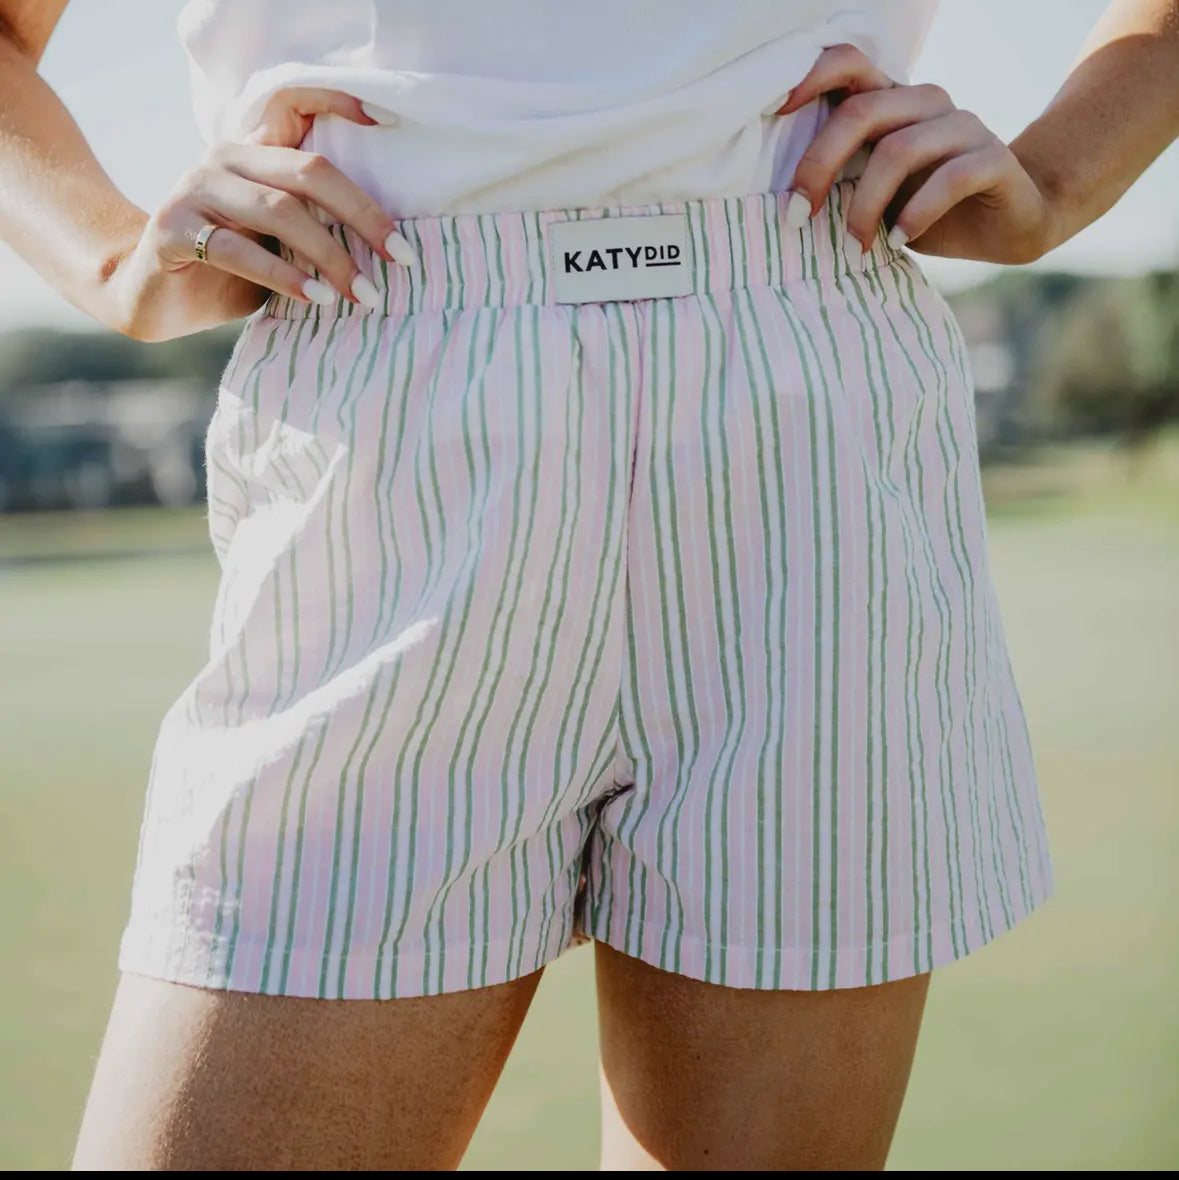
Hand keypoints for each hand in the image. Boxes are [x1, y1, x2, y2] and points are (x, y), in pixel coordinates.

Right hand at [107, 88, 414, 340]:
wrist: (155, 298)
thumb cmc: (232, 272)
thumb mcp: (282, 244)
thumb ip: (316, 227)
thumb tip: (390, 244)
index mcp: (254, 153)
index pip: (295, 104)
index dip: (339, 101)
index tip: (389, 122)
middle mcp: (225, 158)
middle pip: (310, 171)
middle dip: (365, 217)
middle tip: (402, 258)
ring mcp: (196, 189)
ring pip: (281, 212)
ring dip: (332, 257)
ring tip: (364, 294)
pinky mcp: (175, 229)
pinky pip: (241, 251)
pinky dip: (286, 277)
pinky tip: (317, 298)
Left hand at [777, 44, 1055, 263]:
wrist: (1009, 223)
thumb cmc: (928, 208)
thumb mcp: (877, 192)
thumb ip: (844, 177)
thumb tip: (784, 198)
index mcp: (894, 103)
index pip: (849, 64)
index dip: (809, 78)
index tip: (774, 114)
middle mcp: (927, 103)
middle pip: (862, 112)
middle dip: (819, 166)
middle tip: (796, 216)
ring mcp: (964, 126)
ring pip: (899, 150)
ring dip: (866, 206)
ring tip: (856, 245)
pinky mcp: (993, 158)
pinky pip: (948, 179)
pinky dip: (915, 215)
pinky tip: (899, 241)